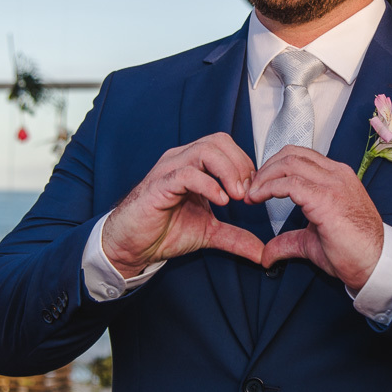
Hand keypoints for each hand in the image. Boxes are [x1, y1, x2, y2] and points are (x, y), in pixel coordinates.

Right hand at [102, 133, 263, 276]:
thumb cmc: (163, 231)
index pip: (227, 146)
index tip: (255, 191)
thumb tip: (261, 251)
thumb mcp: (208, 233)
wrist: (131, 245)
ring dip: (228, 171)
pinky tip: (220, 200)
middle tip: (248, 192)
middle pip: (219, 141)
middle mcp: (181, 160)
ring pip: (205, 151)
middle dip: (240, 164)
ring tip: (236, 196)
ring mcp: (169, 170)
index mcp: (193, 165)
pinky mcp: (159, 185)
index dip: (245, 165)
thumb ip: (235, 237)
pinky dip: (208, 184)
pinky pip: (186, 173)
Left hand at [250, 146, 383, 291]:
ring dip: (264, 177)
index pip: (300, 156)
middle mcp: (336, 174)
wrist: (375, 264)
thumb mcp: (312, 241)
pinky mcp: (326, 198)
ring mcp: (333, 183)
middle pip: (290, 154)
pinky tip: (259, 198)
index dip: (274, 167)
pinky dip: (269, 188)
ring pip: (288, 163)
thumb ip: (289, 240)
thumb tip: (267, 253)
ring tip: (252, 194)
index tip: (259, 185)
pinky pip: (289, 183)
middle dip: (265, 169)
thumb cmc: (353, 251)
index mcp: (337, 177)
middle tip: (251, 188)